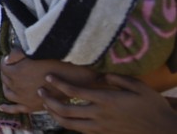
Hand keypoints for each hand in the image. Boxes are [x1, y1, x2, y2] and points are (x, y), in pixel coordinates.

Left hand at [0, 48, 98, 113]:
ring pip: (8, 93)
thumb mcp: (35, 52)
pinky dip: (7, 108)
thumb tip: (7, 57)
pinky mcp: (31, 107)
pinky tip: (1, 107)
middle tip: (10, 65)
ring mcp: (23, 98)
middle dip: (6, 71)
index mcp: (16, 72)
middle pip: (5, 78)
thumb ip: (18, 53)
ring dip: (6, 86)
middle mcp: (17, 86)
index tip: (10, 56)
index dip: (6, 59)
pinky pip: (16, 109)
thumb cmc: (56, 62)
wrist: (73, 79)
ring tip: (8, 80)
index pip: (3, 65)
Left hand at [39, 74, 176, 133]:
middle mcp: (100, 115)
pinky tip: (61, 116)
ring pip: (69, 123)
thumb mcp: (138, 86)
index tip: (48, 77)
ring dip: (53, 114)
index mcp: (106, 100)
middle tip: (40, 91)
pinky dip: (66, 123)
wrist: (163, 131)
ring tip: (46, 104)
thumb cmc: (152, 106)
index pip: (75, 91)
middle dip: (49, 100)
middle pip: (66, 109)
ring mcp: (100, 127)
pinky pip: (79, 130)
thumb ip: (117, 78)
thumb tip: (100, 75)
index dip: (58, 84)